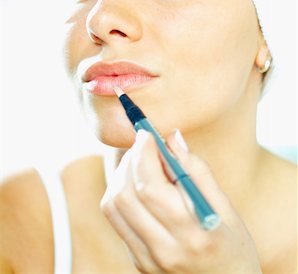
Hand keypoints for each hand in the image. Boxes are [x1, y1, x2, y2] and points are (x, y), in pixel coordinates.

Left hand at [101, 130, 261, 273]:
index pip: (150, 186)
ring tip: (140, 161)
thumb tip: (172, 138)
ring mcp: (147, 259)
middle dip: (130, 159)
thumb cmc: (233, 248)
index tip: (146, 132)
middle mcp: (164, 249)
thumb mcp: (227, 210)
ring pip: (114, 205)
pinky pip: (117, 219)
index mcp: (192, 233)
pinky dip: (121, 192)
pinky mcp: (138, 262)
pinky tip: (138, 184)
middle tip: (144, 143)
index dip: (143, 153)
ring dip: (121, 174)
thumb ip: (197, 172)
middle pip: (126, 194)